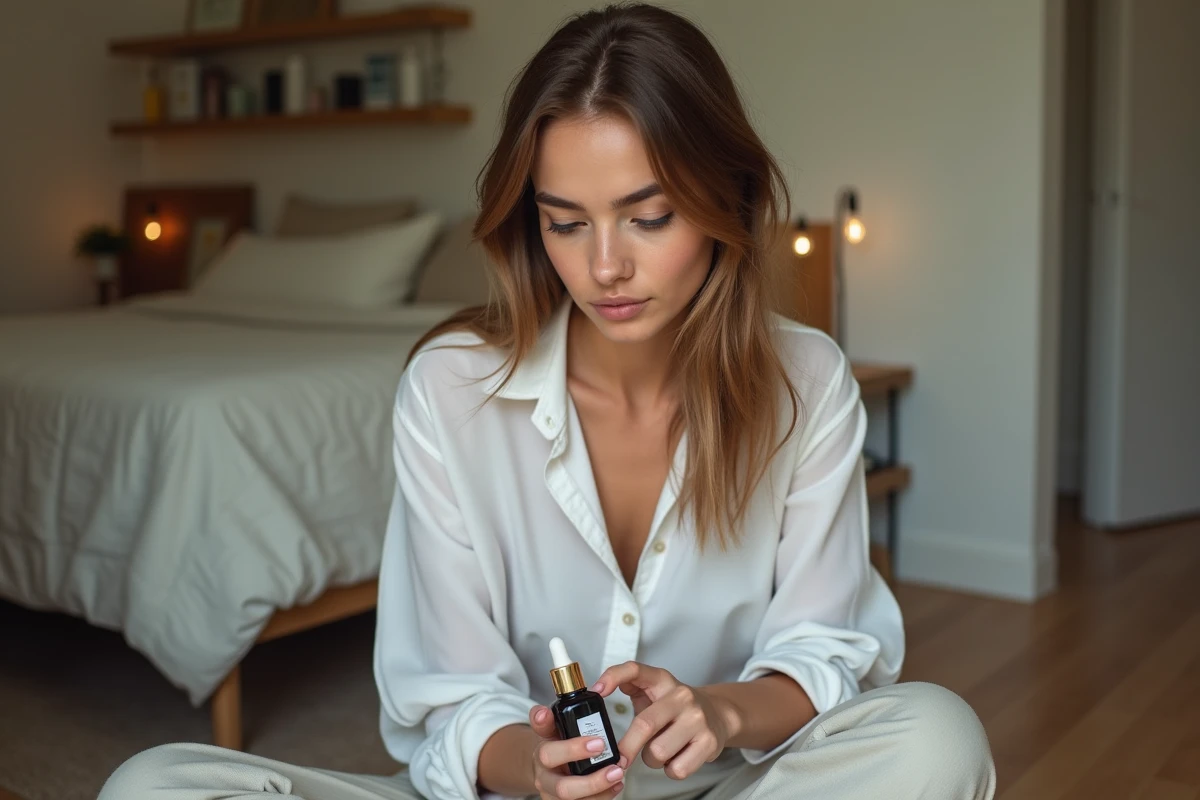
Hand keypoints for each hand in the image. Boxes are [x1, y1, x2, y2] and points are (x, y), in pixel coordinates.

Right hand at [527, 705, 627, 799]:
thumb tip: (543, 712)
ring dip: (600, 790)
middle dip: (591, 780)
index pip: (548, 752)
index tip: (599, 742)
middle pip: (563, 788)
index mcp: (542, 755)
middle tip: (615, 767)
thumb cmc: (555, 747)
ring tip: (618, 775)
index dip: (572, 749)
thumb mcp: (551, 729)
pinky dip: (603, 797)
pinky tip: (616, 785)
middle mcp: (545, 780)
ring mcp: (555, 797)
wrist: (547, 770)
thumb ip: (550, 719)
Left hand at [591, 662, 735, 780]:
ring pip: (658, 752)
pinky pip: (677, 769)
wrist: (719, 715)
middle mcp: (681, 696)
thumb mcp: (653, 691)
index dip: (613, 677)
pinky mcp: (709, 742)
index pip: (635, 669)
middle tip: (619, 759)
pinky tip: (676, 758)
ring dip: (652, 759)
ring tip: (660, 750)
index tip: (597, 691)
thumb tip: (599, 690)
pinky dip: (671, 770)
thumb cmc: (676, 708)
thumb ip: (629, 685)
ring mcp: (697, 719)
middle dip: (627, 748)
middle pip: (644, 725)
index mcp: (662, 680)